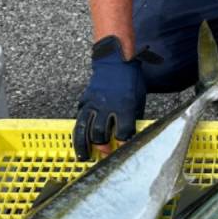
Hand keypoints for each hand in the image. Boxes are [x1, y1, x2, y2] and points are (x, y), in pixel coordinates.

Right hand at [72, 36, 146, 160]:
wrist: (116, 62)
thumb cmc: (130, 82)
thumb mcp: (138, 101)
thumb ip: (133, 119)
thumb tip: (130, 137)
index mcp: (125, 106)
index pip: (123, 131)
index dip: (122, 144)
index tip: (121, 151)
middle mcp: (107, 106)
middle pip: (100, 133)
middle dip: (102, 147)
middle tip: (104, 153)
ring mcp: (93, 103)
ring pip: (85, 128)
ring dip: (84, 145)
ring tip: (84, 156)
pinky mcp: (85, 100)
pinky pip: (79, 118)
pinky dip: (79, 130)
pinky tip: (79, 140)